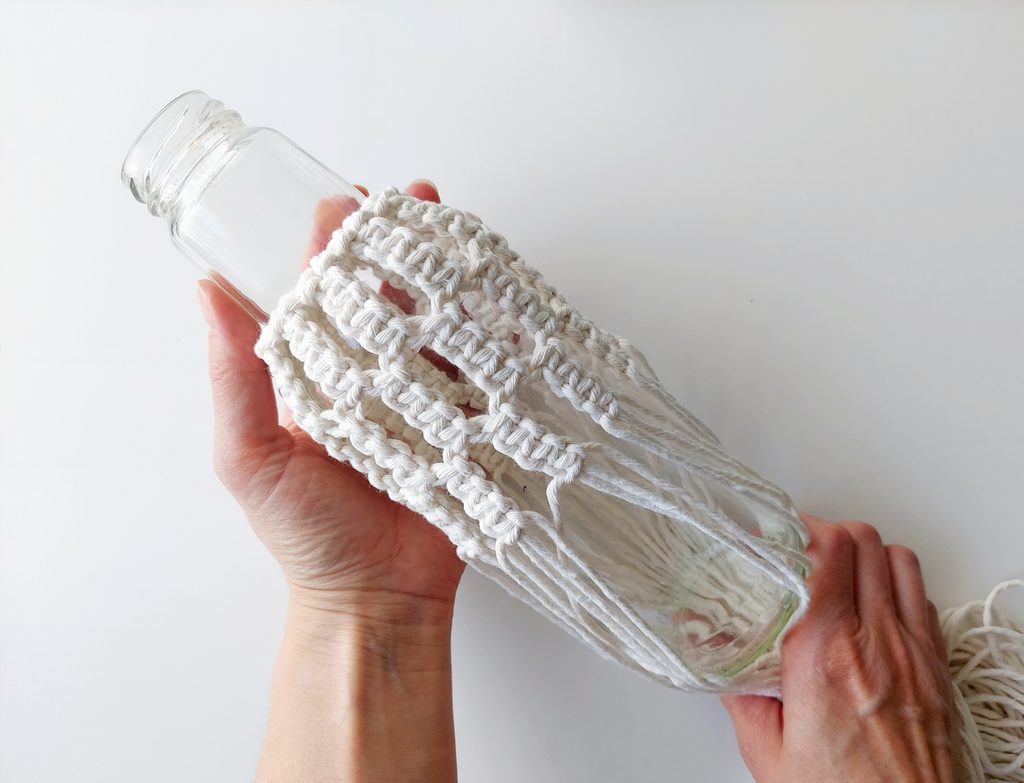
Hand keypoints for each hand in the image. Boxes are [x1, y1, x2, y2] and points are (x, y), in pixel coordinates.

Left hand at [197, 179, 464, 620]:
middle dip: (400, 247)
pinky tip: (502, 303)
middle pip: (386, 298)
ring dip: (449, 280)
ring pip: (437, 325)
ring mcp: (422, 401)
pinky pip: (482, 372)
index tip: (344, 203)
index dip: (330, 246)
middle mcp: (369, 381)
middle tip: (416, 201)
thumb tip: (208, 291)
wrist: (376, 599)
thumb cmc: (306, 535)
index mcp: (315, 378)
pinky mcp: (466, 427)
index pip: (321, 296)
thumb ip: (234, 379)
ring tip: (461, 239)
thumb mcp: (249, 456)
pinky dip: (494, 337)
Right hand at [722, 515, 962, 782]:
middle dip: (829, 530)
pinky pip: (924, 599)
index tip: (778, 532)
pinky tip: (878, 601)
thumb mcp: (770, 755)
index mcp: (825, 656)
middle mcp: (876, 644)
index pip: (828, 553)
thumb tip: (725, 669)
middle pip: (864, 542)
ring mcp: (913, 653)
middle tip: (802, 543)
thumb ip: (744, 701)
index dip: (803, 527)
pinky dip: (899, 584)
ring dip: (868, 551)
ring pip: (900, 560)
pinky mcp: (937, 669)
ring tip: (841, 563)